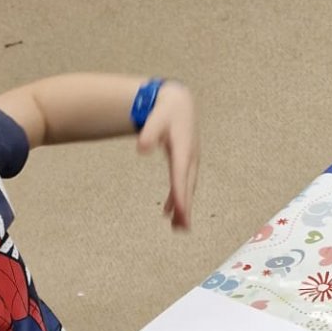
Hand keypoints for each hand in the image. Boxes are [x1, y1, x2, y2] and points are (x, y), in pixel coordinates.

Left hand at [138, 81, 198, 228]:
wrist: (177, 103)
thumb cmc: (166, 111)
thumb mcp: (155, 119)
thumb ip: (148, 133)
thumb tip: (142, 149)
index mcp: (184, 149)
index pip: (181, 176)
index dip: (181, 195)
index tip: (181, 213)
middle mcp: (190, 157)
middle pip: (188, 186)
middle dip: (185, 207)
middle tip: (182, 227)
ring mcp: (189, 161)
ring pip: (187, 187)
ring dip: (183, 207)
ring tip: (178, 227)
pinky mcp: (185, 163)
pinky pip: (182, 184)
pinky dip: (177, 198)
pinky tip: (169, 212)